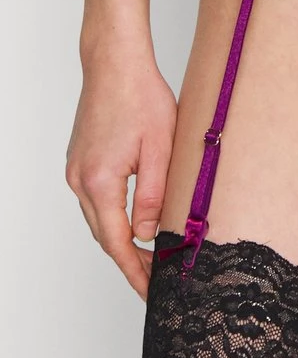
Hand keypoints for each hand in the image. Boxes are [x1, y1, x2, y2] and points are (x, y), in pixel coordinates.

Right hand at [66, 37, 177, 299]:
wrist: (115, 64)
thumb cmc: (142, 97)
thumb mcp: (160, 149)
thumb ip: (154, 196)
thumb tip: (149, 234)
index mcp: (100, 181)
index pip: (117, 243)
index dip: (135, 271)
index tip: (152, 293)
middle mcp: (81, 179)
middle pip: (104, 236)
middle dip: (129, 262)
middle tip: (156, 283)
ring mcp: (76, 170)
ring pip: (99, 219)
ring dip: (122, 240)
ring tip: (150, 258)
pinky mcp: (80, 161)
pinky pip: (97, 201)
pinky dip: (114, 218)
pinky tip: (134, 223)